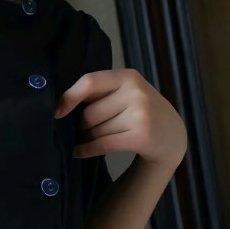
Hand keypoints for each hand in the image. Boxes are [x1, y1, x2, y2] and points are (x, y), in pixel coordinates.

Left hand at [54, 67, 186, 171]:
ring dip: (91, 138)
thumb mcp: (127, 92)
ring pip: (95, 130)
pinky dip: (87, 150)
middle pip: (89, 113)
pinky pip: (102, 144)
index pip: (89, 82)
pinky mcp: (141, 136)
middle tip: (93, 129)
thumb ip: (101, 92)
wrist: (172, 135)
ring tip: (102, 137)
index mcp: (128, 76)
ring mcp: (141, 114)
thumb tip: (61, 106)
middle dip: (85, 125)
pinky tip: (81, 152)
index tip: (57, 112)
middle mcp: (136, 92)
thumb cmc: (141, 111)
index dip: (69, 97)